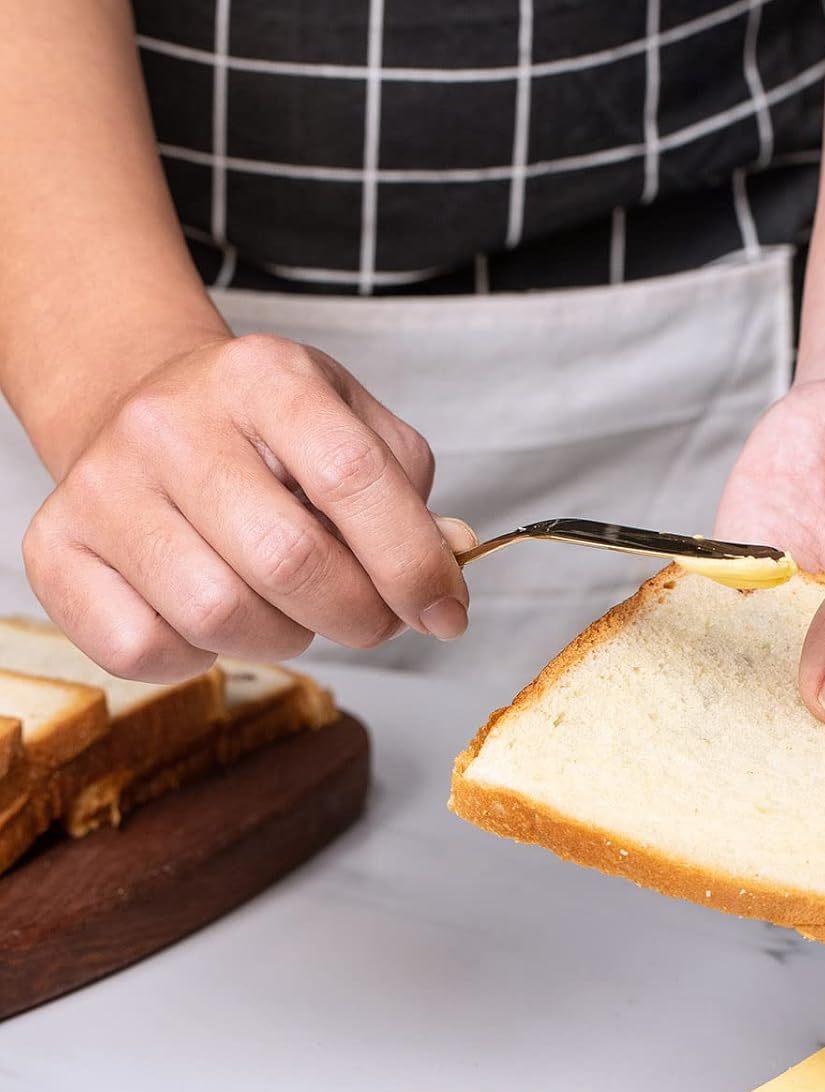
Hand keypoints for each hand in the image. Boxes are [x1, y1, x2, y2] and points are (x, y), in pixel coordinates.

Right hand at [23, 333, 470, 680]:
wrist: (141, 409)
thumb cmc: (269, 438)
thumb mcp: (354, 432)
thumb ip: (410, 500)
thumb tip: (446, 571)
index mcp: (265, 378)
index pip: (354, 479)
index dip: (413, 565)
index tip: (444, 613)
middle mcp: (171, 423)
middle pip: (289, 561)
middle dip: (357, 616)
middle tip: (370, 619)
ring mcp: (103, 486)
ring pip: (220, 615)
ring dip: (282, 638)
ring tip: (288, 608)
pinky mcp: (56, 549)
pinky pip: (144, 649)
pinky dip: (197, 658)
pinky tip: (212, 617)